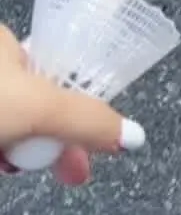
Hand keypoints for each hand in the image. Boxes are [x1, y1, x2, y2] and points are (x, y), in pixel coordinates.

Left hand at [0, 25, 139, 185]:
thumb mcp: (36, 107)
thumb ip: (86, 120)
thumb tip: (133, 134)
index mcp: (6, 44)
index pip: (60, 73)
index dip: (80, 107)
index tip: (93, 140)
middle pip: (40, 108)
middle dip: (53, 142)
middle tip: (68, 171)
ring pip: (16, 130)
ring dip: (23, 154)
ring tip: (15, 167)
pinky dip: (1, 158)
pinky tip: (0, 166)